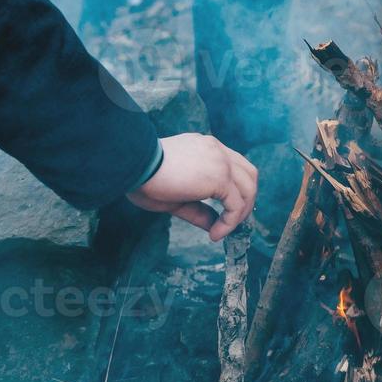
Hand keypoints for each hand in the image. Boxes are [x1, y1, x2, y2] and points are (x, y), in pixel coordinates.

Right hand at [127, 133, 257, 240]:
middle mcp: (217, 150)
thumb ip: (198, 209)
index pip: (233, 166)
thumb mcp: (176, 197)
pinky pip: (236, 205)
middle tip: (230, 222)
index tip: (222, 213)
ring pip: (249, 189)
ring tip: (223, 231)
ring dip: (241, 213)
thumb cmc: (143, 178)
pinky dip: (230, 222)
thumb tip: (214, 226)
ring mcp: (221, 161)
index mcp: (206, 148)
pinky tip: (216, 234)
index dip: (233, 190)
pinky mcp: (220, 177)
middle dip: (245, 200)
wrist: (133, 164)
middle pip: (249, 174)